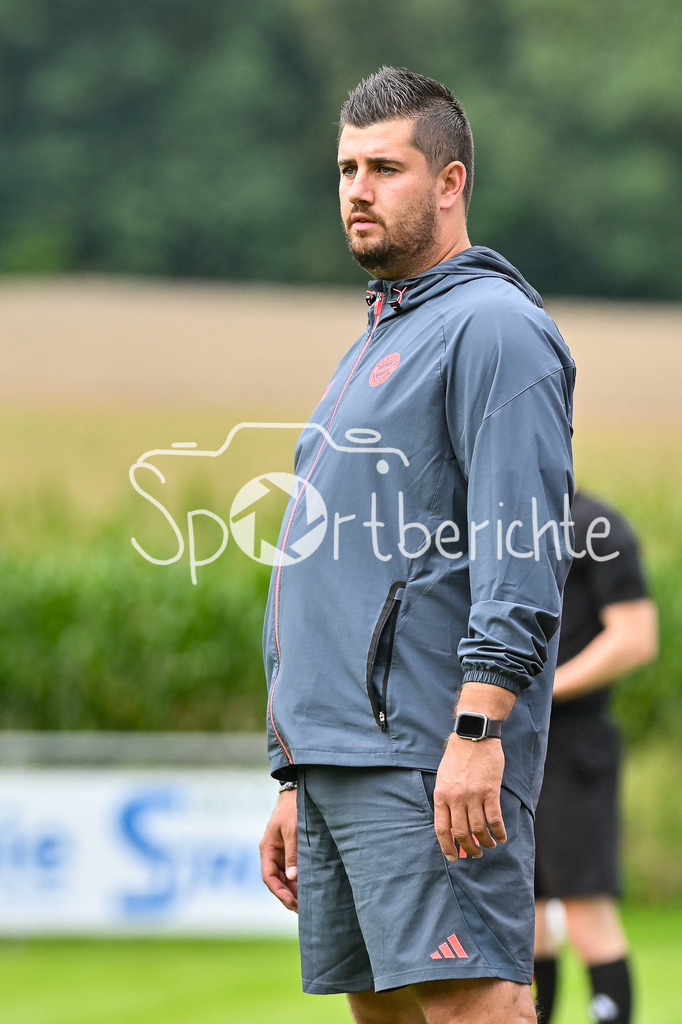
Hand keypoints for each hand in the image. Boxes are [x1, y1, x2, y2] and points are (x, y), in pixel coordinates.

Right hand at [259, 788, 298, 911]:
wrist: (297, 794)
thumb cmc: (293, 810)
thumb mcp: (293, 831)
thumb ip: (292, 854)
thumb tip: (293, 878)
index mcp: (267, 849)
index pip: (269, 877)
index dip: (280, 892)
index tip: (292, 902)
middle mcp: (272, 854)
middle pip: (277, 881)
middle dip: (288, 896)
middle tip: (303, 909)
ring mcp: (281, 854)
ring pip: (284, 878)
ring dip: (294, 891)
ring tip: (307, 904)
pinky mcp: (290, 852)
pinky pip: (292, 871)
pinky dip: (298, 882)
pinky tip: (308, 890)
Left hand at [433, 733, 505, 860]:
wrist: (473, 736)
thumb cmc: (457, 756)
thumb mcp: (444, 777)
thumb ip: (446, 799)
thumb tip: (451, 824)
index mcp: (441, 794)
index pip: (442, 829)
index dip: (447, 847)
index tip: (453, 857)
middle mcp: (456, 798)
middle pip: (462, 833)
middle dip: (469, 848)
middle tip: (475, 854)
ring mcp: (473, 795)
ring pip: (480, 829)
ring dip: (486, 842)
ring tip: (490, 845)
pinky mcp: (490, 791)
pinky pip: (495, 818)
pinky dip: (499, 832)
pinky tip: (501, 837)